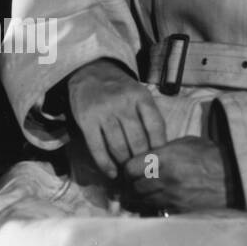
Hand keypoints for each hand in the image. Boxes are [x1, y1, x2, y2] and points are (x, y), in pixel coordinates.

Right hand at [64, 59, 167, 179]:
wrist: (90, 73)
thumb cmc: (120, 90)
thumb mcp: (139, 95)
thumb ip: (149, 117)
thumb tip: (160, 150)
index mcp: (141, 96)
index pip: (155, 127)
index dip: (159, 148)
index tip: (159, 161)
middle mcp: (123, 103)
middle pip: (137, 140)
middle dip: (141, 160)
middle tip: (144, 171)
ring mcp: (104, 112)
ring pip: (118, 146)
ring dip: (124, 163)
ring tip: (128, 171)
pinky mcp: (86, 121)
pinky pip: (97, 148)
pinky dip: (105, 164)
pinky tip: (112, 173)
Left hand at [120, 137, 234, 214]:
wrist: (233, 176)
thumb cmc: (210, 155)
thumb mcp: (184, 143)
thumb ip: (161, 150)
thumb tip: (144, 157)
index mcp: (166, 158)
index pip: (130, 168)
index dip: (128, 168)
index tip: (131, 168)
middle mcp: (166, 178)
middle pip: (134, 186)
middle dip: (133, 183)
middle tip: (135, 181)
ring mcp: (172, 196)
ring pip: (143, 200)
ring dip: (141, 196)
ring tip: (144, 191)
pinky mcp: (179, 210)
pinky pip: (157, 210)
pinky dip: (154, 206)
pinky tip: (157, 200)